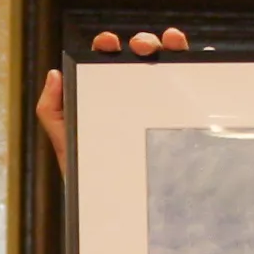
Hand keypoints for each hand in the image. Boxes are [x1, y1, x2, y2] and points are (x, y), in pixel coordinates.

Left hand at [33, 27, 189, 172]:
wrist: (122, 211)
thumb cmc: (93, 178)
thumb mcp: (67, 144)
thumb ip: (53, 111)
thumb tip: (54, 74)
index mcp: (107, 97)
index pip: (106, 62)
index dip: (107, 46)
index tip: (108, 42)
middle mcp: (135, 98)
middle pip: (142, 59)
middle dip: (143, 42)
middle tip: (142, 47)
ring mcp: (160, 108)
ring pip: (170, 68)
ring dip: (172, 46)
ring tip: (172, 43)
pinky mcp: (181, 122)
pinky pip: (194, 90)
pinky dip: (200, 68)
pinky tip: (199, 57)